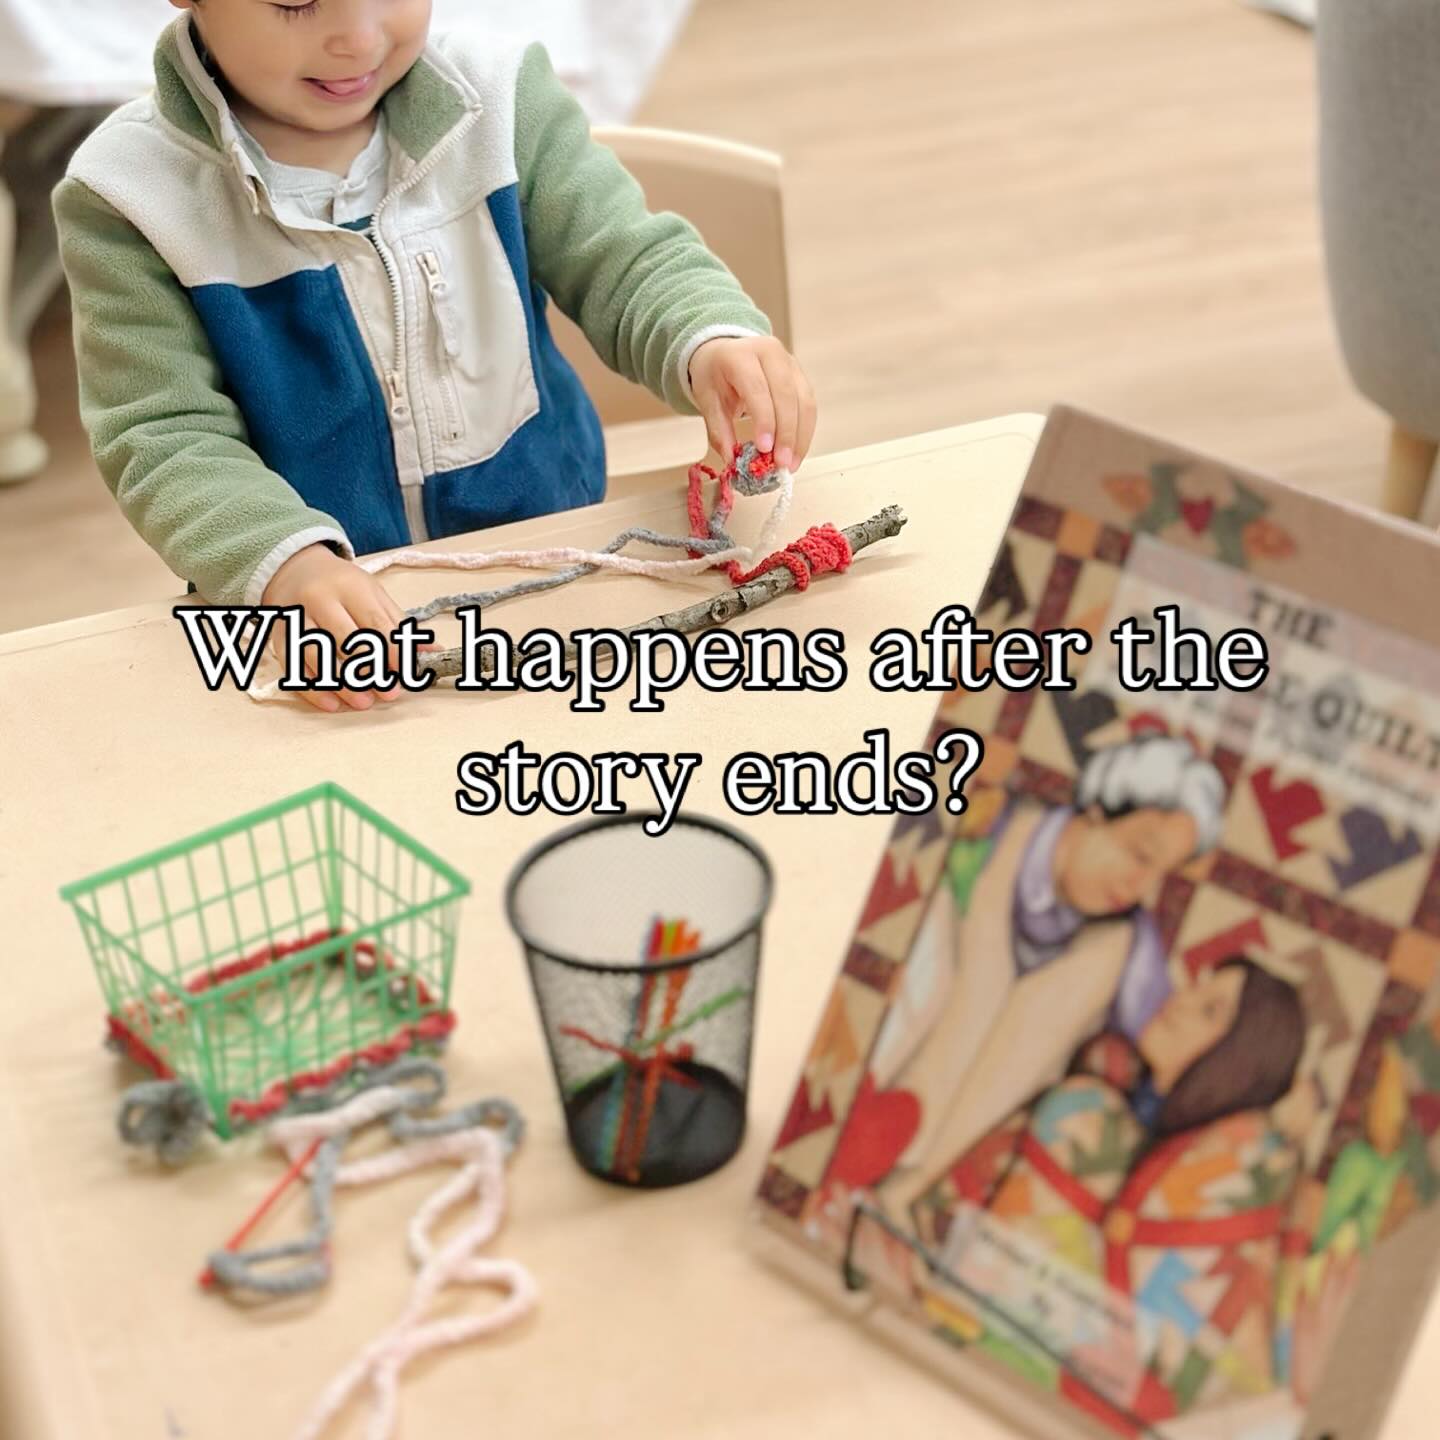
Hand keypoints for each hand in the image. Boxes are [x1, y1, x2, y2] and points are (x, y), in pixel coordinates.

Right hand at [262, 544, 406, 712]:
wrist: (294, 568)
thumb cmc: (342, 586)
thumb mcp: (373, 594)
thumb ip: (399, 624)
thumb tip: (432, 652)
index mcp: (350, 586)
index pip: (375, 622)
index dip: (392, 650)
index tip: (406, 673)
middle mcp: (320, 599)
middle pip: (346, 639)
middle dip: (370, 670)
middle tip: (390, 692)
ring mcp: (297, 617)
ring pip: (317, 654)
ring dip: (342, 683)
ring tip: (364, 702)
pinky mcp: (280, 635)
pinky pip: (293, 665)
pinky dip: (312, 688)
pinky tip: (332, 704)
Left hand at [688, 335, 816, 471]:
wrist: (724, 352)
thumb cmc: (715, 375)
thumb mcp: (706, 400)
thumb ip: (719, 430)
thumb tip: (733, 461)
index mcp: (741, 355)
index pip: (757, 388)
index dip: (765, 420)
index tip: (765, 449)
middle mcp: (770, 353)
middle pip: (786, 395)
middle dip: (786, 433)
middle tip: (781, 463)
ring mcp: (789, 362)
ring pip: (804, 401)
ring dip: (800, 437)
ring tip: (791, 464)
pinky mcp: (800, 376)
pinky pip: (809, 406)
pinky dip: (804, 432)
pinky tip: (796, 452)